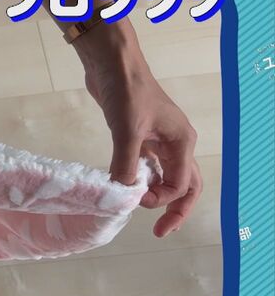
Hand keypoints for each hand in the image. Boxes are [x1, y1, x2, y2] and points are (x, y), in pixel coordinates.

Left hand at [74, 22, 201, 237]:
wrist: (112, 64)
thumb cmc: (127, 91)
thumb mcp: (127, 132)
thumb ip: (127, 166)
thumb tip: (124, 193)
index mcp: (182, 142)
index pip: (181, 185)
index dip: (163, 202)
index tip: (141, 209)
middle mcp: (175, 143)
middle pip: (183, 184)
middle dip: (173, 208)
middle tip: (158, 231)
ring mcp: (158, 139)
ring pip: (164, 176)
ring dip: (154, 194)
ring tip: (139, 210)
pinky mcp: (139, 136)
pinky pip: (146, 166)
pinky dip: (139, 179)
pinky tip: (126, 188)